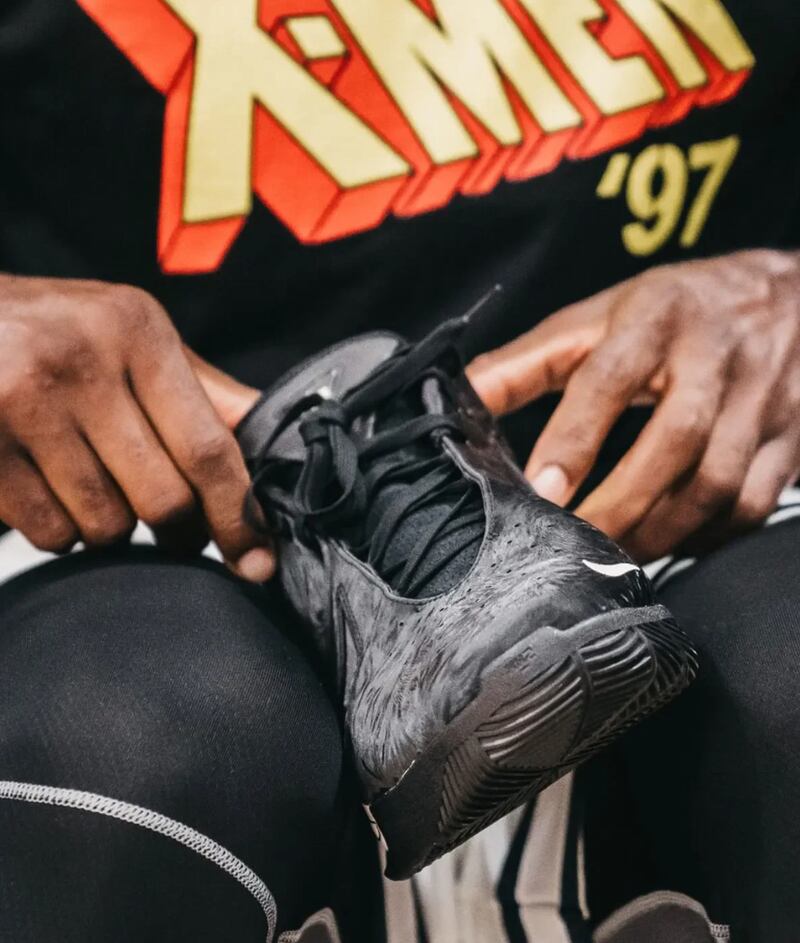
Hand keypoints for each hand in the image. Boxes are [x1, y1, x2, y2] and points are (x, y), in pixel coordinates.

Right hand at [0, 275, 272, 580]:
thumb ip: (205, 394)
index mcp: (136, 331)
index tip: (258, 560)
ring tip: (95, 483)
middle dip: (178, 531)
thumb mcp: (135, 340)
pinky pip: (49, 534)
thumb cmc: (59, 335)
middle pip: (163, 500)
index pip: (206, 447)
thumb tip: (273, 442)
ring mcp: (21, 405)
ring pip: (106, 525)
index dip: (238, 515)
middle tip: (174, 527)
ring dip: (113, 527)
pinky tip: (51, 488)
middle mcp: (80, 361)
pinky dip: (62, 530)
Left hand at [468, 250, 799, 560]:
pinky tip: (669, 543)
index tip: (541, 492)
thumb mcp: (598, 318)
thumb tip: (460, 396)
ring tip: (613, 555)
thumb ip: (527, 361)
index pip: (609, 380)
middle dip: (619, 504)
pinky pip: (753, 504)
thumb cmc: (674, 310)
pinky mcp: (792, 438)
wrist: (790, 296)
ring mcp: (762, 400)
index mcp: (655, 318)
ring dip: (661, 532)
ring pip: (717, 484)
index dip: (573, 440)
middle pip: (673, 441)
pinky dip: (707, 536)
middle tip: (572, 546)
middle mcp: (715, 357)